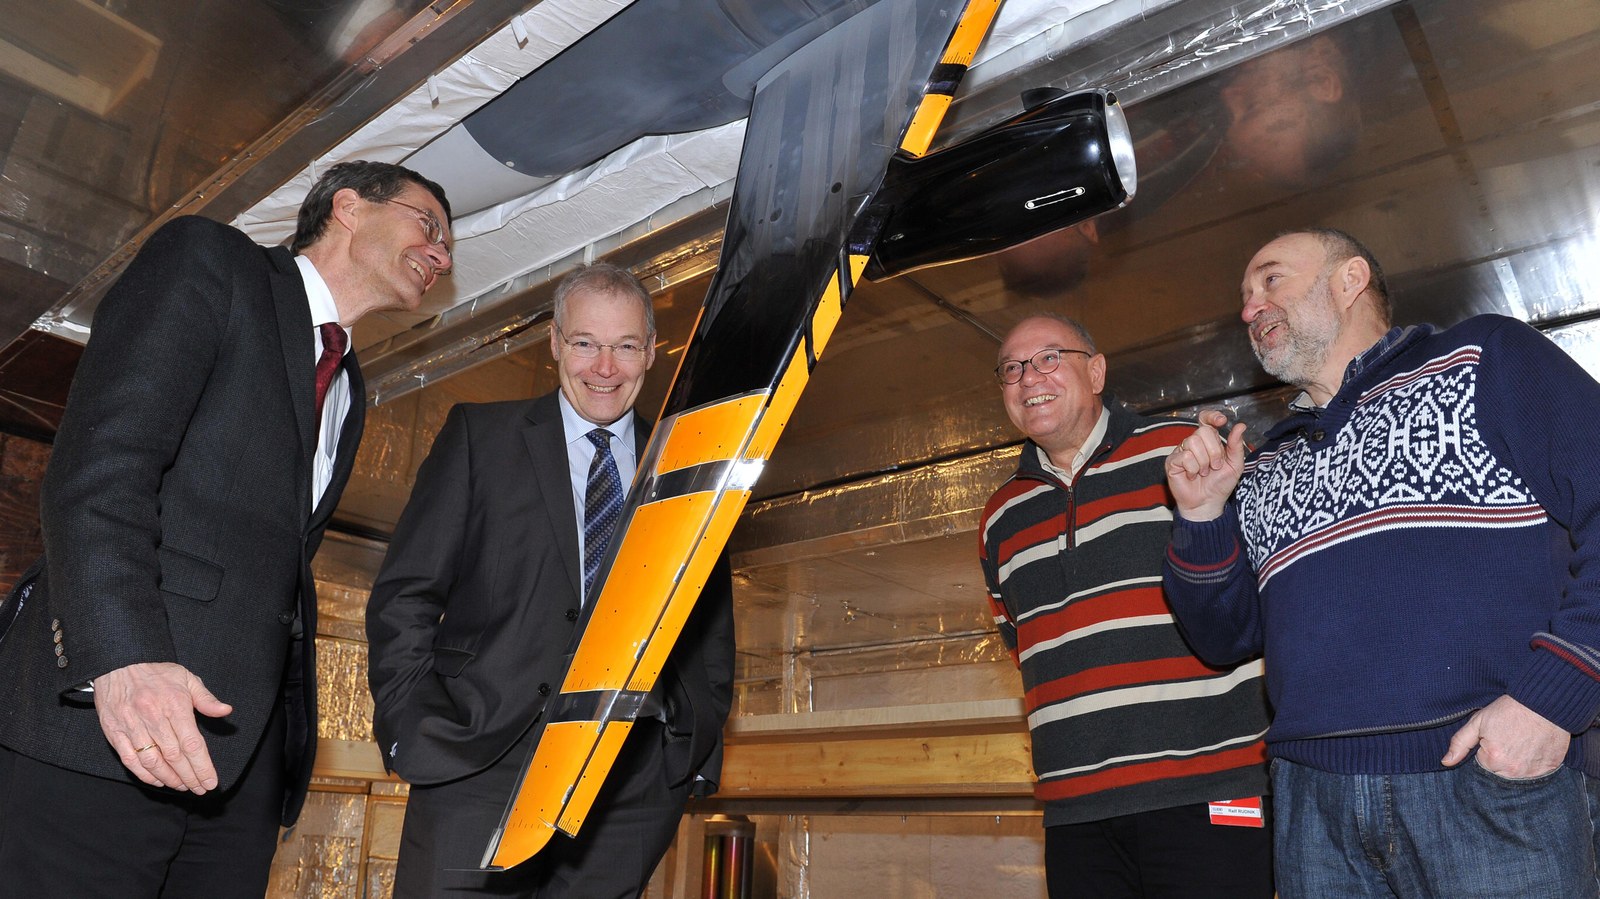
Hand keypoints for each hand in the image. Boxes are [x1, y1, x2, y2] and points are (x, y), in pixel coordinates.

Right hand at [93, 662, 232, 792]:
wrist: (118, 662)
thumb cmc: (157, 672)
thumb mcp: (187, 678)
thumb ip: (206, 698)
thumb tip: (225, 711)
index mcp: (174, 705)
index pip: (191, 744)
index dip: (202, 766)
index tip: (211, 781)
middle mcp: (153, 717)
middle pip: (174, 756)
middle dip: (189, 777)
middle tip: (200, 789)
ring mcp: (131, 726)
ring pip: (152, 761)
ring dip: (169, 778)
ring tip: (182, 787)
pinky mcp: (114, 732)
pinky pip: (130, 759)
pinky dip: (145, 774)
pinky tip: (158, 780)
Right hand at [1165, 409, 1247, 521]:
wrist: (1208, 503)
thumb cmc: (1220, 484)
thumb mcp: (1235, 465)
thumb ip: (1236, 445)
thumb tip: (1240, 426)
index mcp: (1209, 441)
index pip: (1205, 419)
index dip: (1211, 416)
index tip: (1221, 421)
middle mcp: (1194, 443)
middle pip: (1202, 431)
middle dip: (1214, 451)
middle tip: (1215, 466)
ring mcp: (1181, 451)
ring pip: (1193, 442)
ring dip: (1204, 462)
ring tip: (1204, 473)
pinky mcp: (1172, 461)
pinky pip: (1185, 456)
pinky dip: (1193, 469)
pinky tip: (1193, 476)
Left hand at [1442, 694, 1568, 777]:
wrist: (1543, 703)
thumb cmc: (1509, 710)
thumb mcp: (1478, 722)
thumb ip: (1460, 743)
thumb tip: (1445, 762)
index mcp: (1492, 760)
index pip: (1482, 765)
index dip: (1486, 751)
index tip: (1495, 738)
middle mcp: (1512, 771)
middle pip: (1499, 773)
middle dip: (1499, 760)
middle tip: (1509, 740)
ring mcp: (1532, 772)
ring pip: (1516, 775)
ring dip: (1516, 764)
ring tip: (1521, 744)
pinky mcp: (1549, 770)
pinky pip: (1535, 774)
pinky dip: (1532, 765)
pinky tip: (1533, 749)